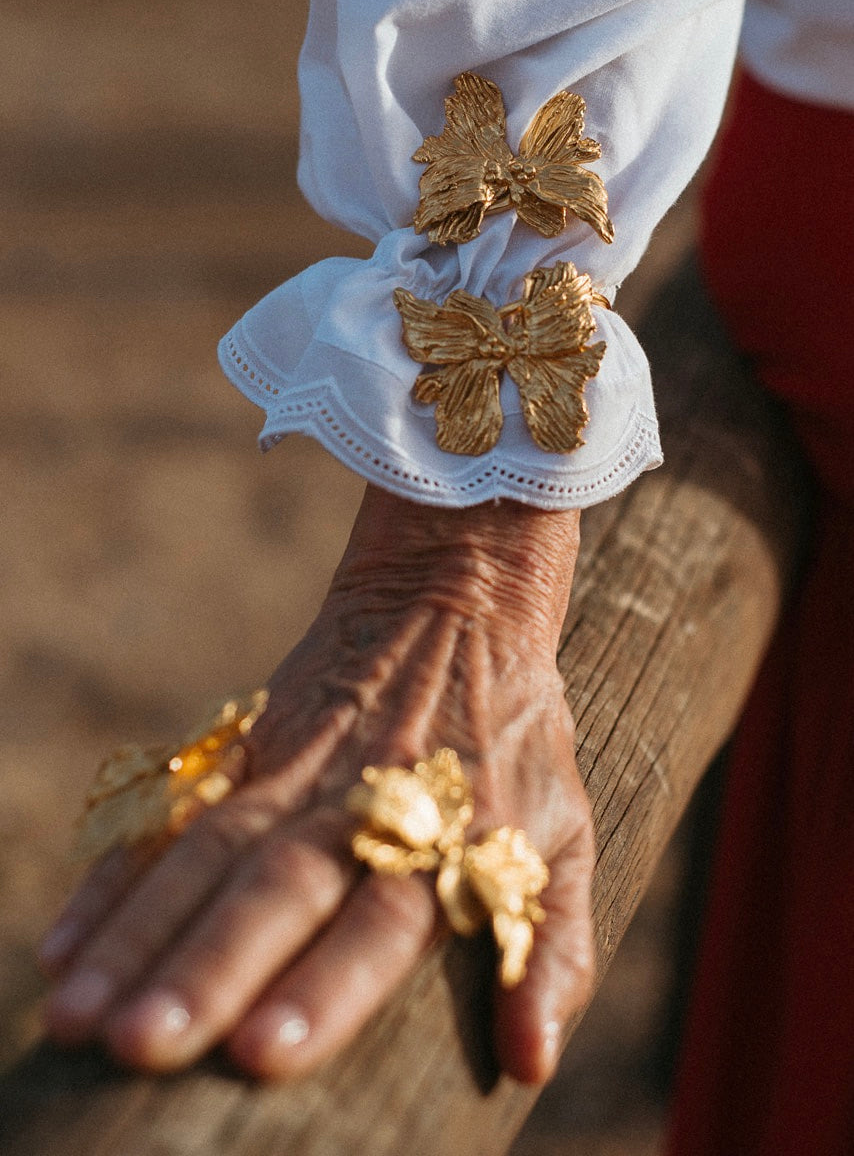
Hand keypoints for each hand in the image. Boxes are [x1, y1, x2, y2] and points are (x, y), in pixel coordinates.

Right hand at [39, 487, 594, 1083]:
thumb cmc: (517, 740)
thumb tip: (531, 1068)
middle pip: (275, 889)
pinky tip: (68, 942)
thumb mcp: (563, 833)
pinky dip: (120, 876)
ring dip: (140, 933)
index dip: (323, 984)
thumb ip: (553, 947)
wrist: (458, 599)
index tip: (260, 1050)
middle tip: (140, 1043)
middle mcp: (356, 806)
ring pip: (207, 856)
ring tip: (76, 1011)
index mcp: (442, 836)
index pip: (378, 920)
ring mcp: (292, 773)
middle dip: (207, 968)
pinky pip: (175, 814)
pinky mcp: (246, 745)